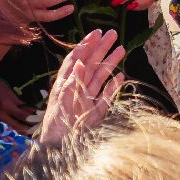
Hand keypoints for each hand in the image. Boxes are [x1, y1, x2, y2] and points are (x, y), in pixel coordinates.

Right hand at [0, 78, 33, 132]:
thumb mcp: (11, 94)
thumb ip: (21, 105)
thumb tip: (33, 112)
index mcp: (6, 106)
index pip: (23, 117)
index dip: (33, 119)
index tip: (41, 119)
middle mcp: (1, 115)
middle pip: (18, 127)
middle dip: (29, 129)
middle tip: (38, 128)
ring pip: (12, 129)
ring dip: (22, 130)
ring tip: (32, 130)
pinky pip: (7, 127)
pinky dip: (15, 128)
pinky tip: (22, 128)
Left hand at [35, 28, 126, 144]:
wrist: (60, 146)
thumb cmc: (57, 124)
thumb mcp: (63, 102)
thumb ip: (72, 83)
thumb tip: (81, 63)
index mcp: (66, 82)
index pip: (77, 58)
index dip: (86, 45)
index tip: (97, 33)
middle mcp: (77, 87)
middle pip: (90, 63)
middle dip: (101, 48)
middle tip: (113, 34)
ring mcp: (87, 98)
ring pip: (100, 76)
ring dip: (110, 62)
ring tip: (122, 49)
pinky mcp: (95, 111)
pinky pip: (106, 95)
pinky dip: (114, 85)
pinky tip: (122, 76)